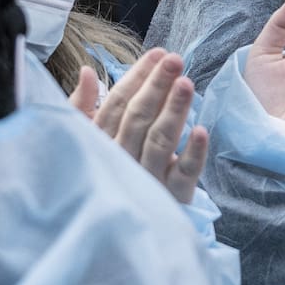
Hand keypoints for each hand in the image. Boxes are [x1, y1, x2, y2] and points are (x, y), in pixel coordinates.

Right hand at [83, 50, 208, 203]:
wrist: (118, 230)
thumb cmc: (106, 172)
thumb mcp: (88, 139)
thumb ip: (84, 107)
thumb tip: (87, 71)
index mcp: (100, 144)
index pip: (117, 105)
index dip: (137, 77)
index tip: (156, 54)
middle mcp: (121, 161)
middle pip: (139, 118)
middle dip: (157, 86)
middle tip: (174, 60)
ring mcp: (147, 180)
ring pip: (160, 141)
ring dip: (174, 110)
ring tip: (186, 83)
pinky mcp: (172, 197)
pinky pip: (184, 174)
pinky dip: (193, 153)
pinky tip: (201, 130)